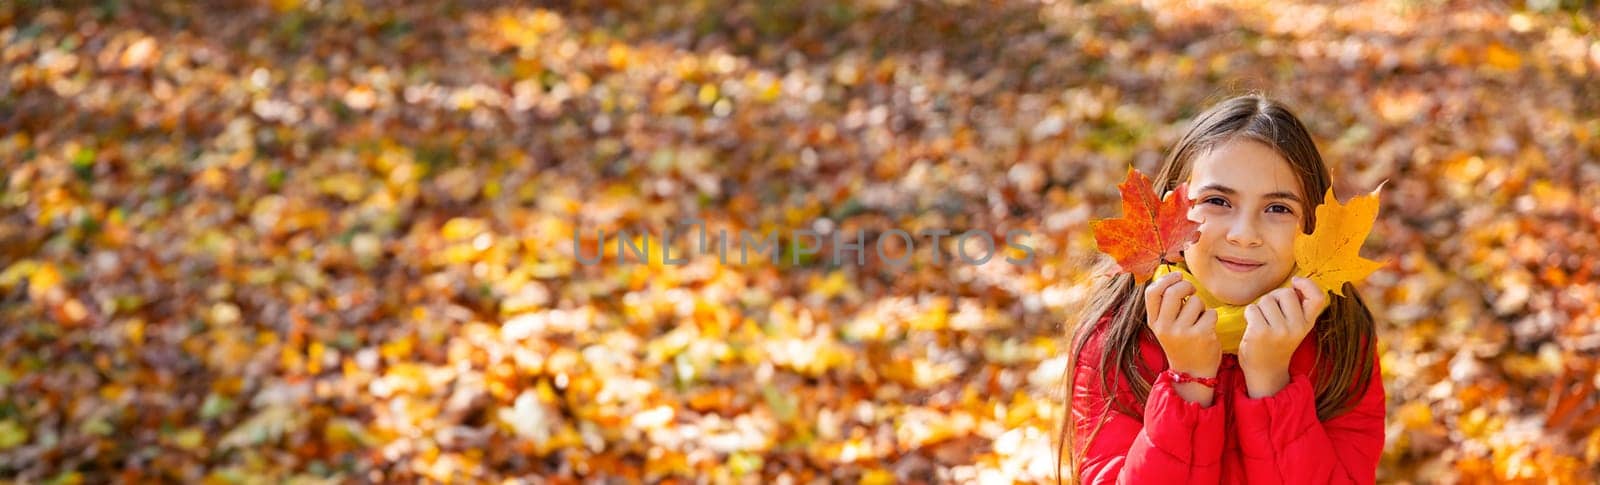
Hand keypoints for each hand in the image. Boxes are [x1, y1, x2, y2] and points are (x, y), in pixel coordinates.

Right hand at [1144, 271, 1221, 378]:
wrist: (1192, 373)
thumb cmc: (1181, 344)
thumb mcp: (1164, 327)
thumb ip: (1165, 306)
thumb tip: (1173, 277)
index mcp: (1154, 323)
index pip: (1152, 292)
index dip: (1166, 279)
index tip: (1177, 276)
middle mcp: (1165, 327)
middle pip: (1174, 291)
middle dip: (1187, 285)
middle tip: (1192, 291)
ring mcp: (1182, 332)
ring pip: (1195, 302)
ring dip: (1201, 306)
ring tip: (1199, 319)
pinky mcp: (1201, 335)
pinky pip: (1210, 313)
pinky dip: (1212, 317)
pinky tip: (1208, 328)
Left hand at [1238, 277, 1329, 396]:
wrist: (1265, 371)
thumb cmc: (1277, 343)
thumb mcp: (1295, 327)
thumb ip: (1297, 308)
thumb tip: (1296, 281)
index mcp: (1308, 324)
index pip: (1318, 298)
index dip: (1308, 284)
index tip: (1295, 282)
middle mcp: (1297, 327)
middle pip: (1285, 293)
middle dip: (1274, 297)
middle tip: (1270, 313)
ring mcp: (1279, 331)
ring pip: (1266, 300)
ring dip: (1260, 307)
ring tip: (1262, 322)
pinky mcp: (1261, 332)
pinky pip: (1252, 309)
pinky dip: (1249, 314)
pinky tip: (1252, 326)